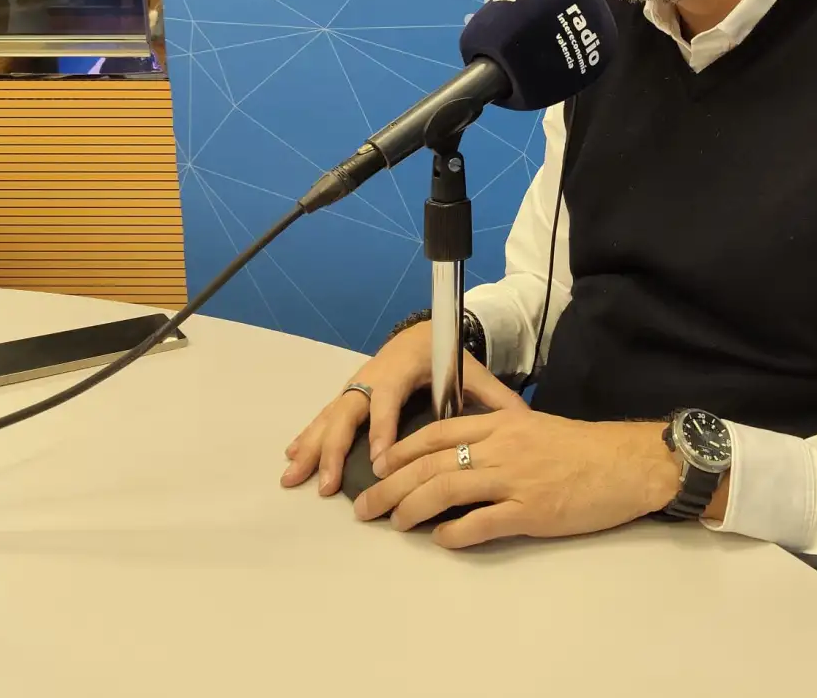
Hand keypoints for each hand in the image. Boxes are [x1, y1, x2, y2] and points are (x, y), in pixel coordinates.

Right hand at [280, 325, 526, 495]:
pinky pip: (324, 416)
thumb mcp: (472, 371)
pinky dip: (307, 437)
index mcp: (403, 370)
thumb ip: (495, 396)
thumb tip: (524, 420)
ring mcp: (357, 385)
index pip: (389, 400)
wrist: (421, 332)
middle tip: (327, 484)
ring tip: (294, 477)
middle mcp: (373, 377)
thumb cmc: (446, 356)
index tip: (379, 461)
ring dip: (311, 447)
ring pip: (329, 416)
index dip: (382, 429)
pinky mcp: (349, 394)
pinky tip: (292, 459)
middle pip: (349, 412)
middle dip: (334, 448)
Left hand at [353, 409, 681, 547]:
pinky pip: (481, 523)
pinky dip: (455, 533)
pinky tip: (441, 540)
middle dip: (392, 485)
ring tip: (393, 523)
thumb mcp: (537, 428)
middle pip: (431, 463)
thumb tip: (465, 456)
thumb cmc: (586, 448)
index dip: (403, 449)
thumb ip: (502, 437)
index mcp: (503, 423)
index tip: (380, 464)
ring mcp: (515, 479)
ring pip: (446, 490)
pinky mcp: (531, 511)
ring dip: (411, 508)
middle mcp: (502, 447)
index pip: (439, 430)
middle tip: (366, 505)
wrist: (628, 462)